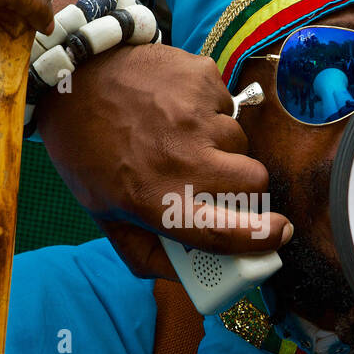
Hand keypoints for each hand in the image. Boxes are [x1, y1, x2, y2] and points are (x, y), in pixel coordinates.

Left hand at [36, 44, 293, 278]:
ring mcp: (195, 115)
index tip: (280, 233)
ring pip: (240, 141)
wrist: (73, 78)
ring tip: (180, 137)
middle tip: (216, 179)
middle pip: (254, 182)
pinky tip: (176, 108)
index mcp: (156, 201)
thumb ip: (145, 253)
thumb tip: (190, 275)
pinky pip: (227, 104)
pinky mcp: (202, 79)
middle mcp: (181, 160)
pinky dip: (209, 110)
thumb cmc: (89, 152)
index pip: (225, 231)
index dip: (260, 238)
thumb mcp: (104, 214)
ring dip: (221, 145)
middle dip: (244, 185)